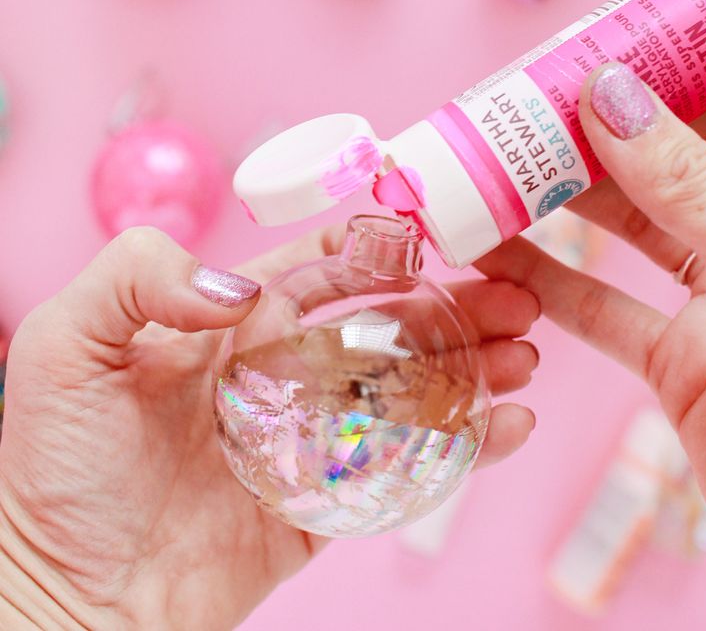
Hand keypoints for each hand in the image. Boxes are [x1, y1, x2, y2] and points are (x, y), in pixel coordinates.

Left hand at [0, 225, 538, 629]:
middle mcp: (277, 370)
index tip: (439, 237)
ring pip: (407, 388)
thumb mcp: (66, 341)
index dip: (380, 249)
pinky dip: (462, 446)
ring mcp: (307, 436)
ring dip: (470, 367)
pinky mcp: (326, 503)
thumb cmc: (56, 463)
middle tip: (516, 295)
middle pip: (383, 323)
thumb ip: (140, 274)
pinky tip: (508, 424)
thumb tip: (243, 286)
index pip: (320, 268)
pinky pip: (405, 467)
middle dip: (450, 305)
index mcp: (229, 322)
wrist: (64, 591)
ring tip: (526, 354)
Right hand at [475, 62, 705, 556]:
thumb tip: (609, 93)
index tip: (602, 40)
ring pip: (628, 233)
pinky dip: (550, 287)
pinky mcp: (682, 364)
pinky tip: (497, 259)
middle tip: (524, 102)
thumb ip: (689, 183)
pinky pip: (605, 313)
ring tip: (494, 168)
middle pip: (663, 164)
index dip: (667, 68)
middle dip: (594, 131)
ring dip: (560, 205)